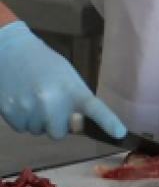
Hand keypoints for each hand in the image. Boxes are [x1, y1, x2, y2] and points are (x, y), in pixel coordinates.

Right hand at [0, 21, 125, 139]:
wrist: (10, 52)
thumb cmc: (44, 63)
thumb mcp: (66, 76)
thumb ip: (75, 98)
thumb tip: (79, 123)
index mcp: (72, 90)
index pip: (95, 109)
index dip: (108, 122)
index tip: (120, 133)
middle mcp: (53, 103)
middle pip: (59, 133)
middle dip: (57, 124)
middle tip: (51, 104)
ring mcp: (31, 110)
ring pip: (39, 131)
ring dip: (38, 121)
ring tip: (33, 97)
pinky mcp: (11, 114)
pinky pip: (22, 129)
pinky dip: (23, 119)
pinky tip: (21, 100)